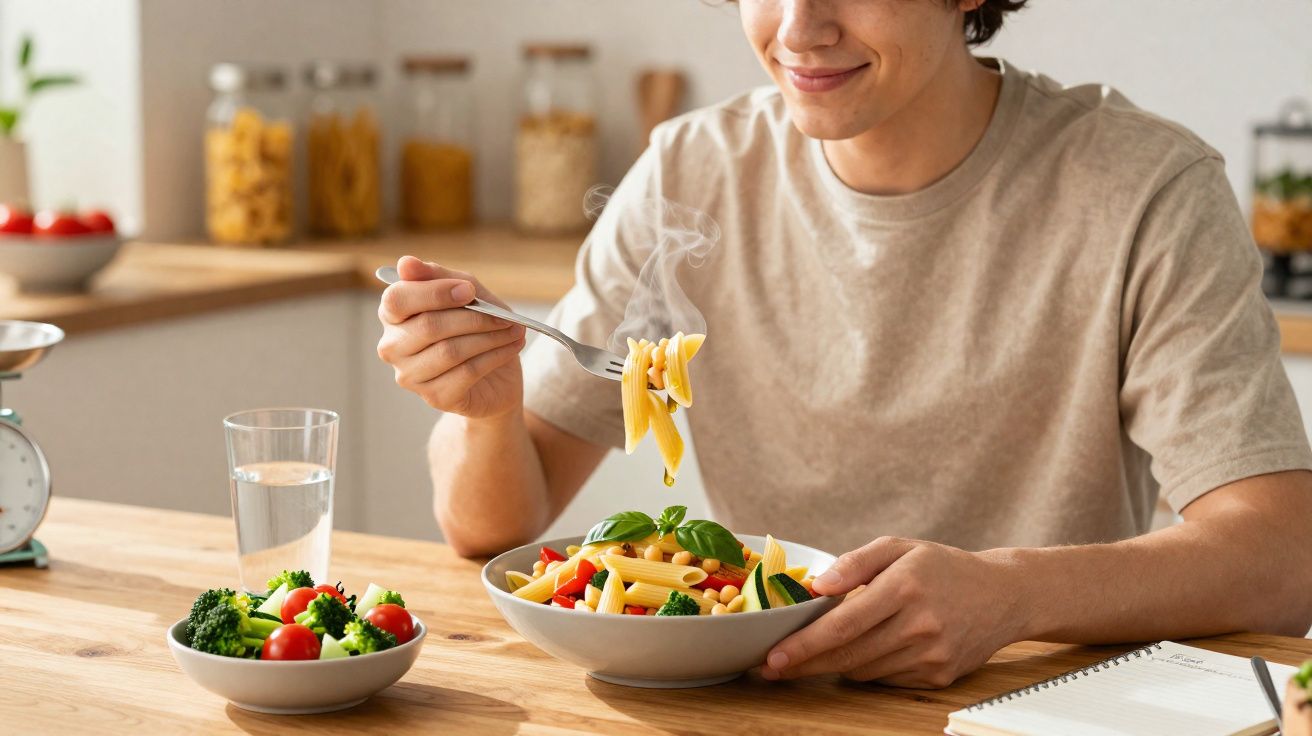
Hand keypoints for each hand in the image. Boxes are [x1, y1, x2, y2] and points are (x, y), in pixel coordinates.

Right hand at [376, 256, 527, 417]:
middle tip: (505, 317)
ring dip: (489, 337)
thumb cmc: (474, 328)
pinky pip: (467, 372)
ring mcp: (410, 376)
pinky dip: (495, 356)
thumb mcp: (465, 294)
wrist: (496, 377)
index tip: (469, 291)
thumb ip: (439, 277)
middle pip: (428, 326)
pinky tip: (512, 347)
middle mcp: (392, 347)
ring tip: (514, 330)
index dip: (435, 293)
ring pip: (450, 351)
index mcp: (393, 315)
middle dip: (473, 318)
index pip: (398, 299)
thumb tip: (405, 263)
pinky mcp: (434, 397)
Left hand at [761, 537, 1025, 687]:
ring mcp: (932, 655)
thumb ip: (855, 563)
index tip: (773, 657)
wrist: (1004, 595)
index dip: (804, 645)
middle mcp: (920, 624)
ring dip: (835, 664)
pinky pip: (886, 679)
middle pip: (848, 655)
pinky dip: (867, 668)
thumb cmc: (943, 567)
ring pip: (864, 671)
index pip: (843, 624)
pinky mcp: (939, 676)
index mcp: (905, 587)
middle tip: (770, 669)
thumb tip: (817, 586)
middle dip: (804, 664)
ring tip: (815, 654)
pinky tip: (864, 652)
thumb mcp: (899, 548)